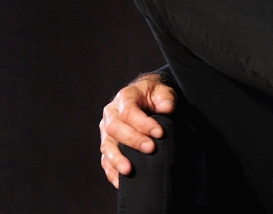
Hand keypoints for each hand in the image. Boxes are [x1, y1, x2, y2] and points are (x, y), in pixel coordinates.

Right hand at [99, 73, 176, 187]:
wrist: (144, 97)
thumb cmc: (154, 95)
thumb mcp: (163, 91)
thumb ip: (166, 98)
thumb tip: (167, 109)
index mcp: (124, 98)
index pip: (129, 111)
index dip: (143, 123)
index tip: (160, 133)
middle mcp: (111, 114)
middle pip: (115, 129)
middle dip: (133, 140)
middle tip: (151, 149)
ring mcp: (106, 130)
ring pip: (106, 146)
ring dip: (117, 159)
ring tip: (129, 170)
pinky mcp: (107, 144)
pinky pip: (105, 160)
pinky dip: (111, 171)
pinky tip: (120, 182)